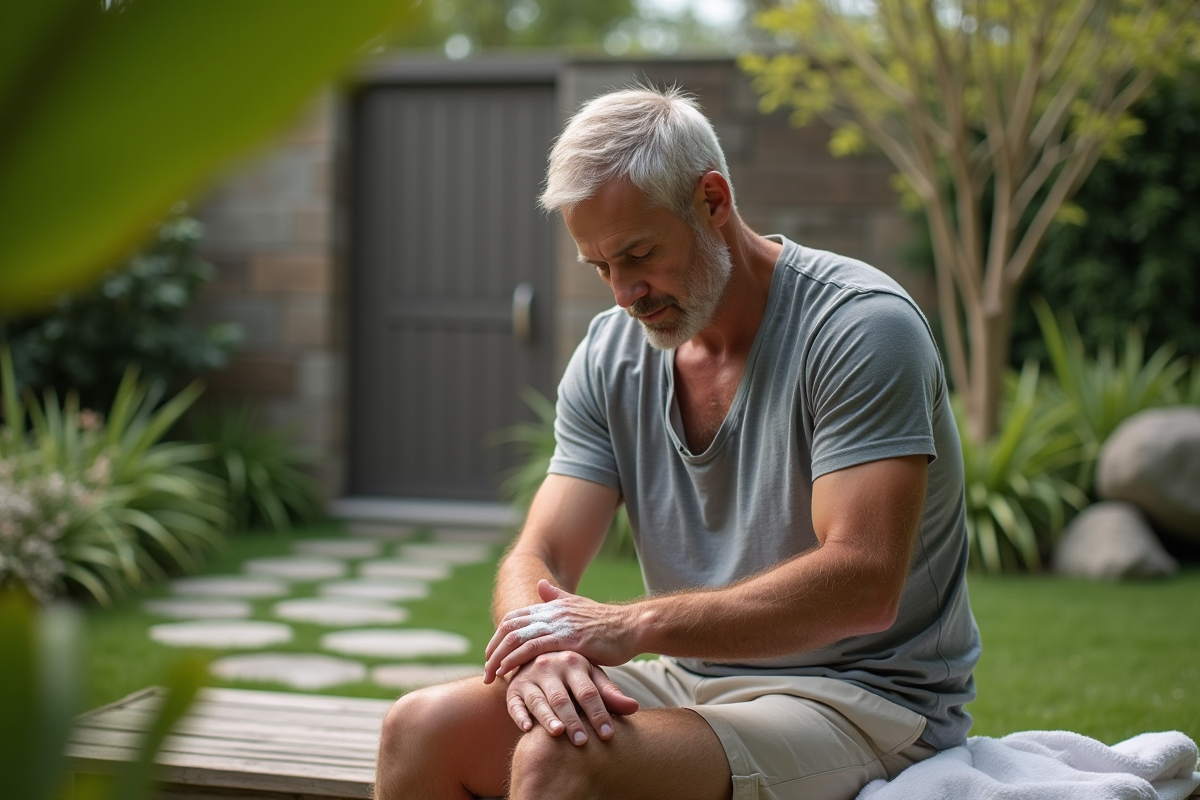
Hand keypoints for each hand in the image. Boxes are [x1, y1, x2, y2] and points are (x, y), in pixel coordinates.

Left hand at [484, 580, 635, 682]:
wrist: (632, 627)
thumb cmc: (608, 624)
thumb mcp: (579, 607)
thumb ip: (558, 598)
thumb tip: (541, 585)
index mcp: (552, 606)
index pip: (514, 619)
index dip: (498, 636)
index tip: (491, 655)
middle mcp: (551, 612)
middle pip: (509, 627)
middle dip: (493, 649)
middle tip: (485, 670)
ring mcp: (559, 625)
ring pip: (516, 638)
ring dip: (499, 658)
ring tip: (490, 675)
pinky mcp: (568, 639)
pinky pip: (533, 648)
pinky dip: (515, 659)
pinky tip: (507, 673)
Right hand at [505, 651, 638, 744]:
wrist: (537, 655)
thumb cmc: (571, 673)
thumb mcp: (591, 677)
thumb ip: (610, 694)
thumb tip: (634, 708)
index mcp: (573, 662)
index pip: (588, 691)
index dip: (599, 713)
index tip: (608, 735)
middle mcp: (550, 667)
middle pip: (563, 698)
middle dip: (573, 720)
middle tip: (583, 742)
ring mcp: (529, 677)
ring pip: (539, 700)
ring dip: (547, 718)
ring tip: (558, 733)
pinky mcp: (513, 689)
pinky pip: (514, 704)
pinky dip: (520, 716)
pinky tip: (527, 729)